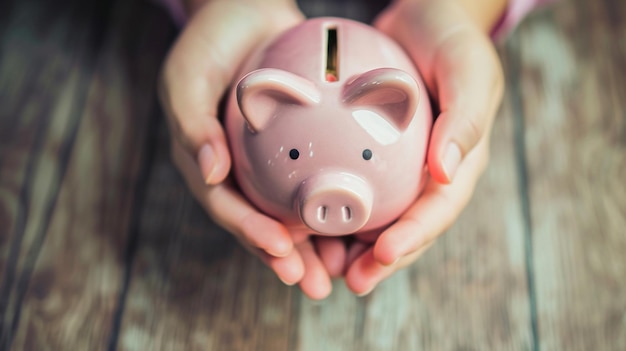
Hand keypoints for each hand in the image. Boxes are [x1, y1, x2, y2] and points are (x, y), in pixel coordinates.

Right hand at [159, 0, 332, 298]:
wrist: (243, 15)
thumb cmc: (208, 46)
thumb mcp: (186, 78)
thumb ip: (192, 124)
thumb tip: (212, 173)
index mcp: (205, 163)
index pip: (227, 207)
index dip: (251, 233)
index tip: (282, 251)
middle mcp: (236, 171)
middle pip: (260, 223)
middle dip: (286, 258)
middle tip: (314, 284)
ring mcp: (264, 164)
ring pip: (289, 213)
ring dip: (312, 247)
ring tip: (338, 273)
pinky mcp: (293, 150)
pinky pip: (312, 183)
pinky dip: (330, 206)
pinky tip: (356, 225)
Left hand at [338, 0, 505, 294]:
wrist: (425, 19)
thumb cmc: (452, 41)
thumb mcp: (468, 69)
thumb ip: (463, 119)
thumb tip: (445, 171)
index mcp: (457, 163)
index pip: (438, 209)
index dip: (414, 236)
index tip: (383, 253)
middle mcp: (427, 173)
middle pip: (407, 226)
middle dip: (382, 259)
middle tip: (353, 280)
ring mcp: (399, 168)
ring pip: (378, 217)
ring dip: (355, 247)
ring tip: (327, 268)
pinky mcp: (370, 156)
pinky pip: (353, 188)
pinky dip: (335, 209)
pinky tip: (309, 223)